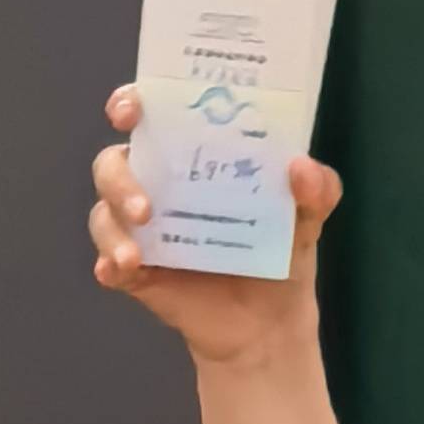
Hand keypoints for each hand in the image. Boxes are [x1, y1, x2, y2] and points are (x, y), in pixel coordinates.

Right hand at [89, 82, 342, 367]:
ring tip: (137, 253)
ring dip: (114, 228)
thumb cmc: (282, 249)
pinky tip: (123, 271)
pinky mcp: (135, 270)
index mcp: (192, 156)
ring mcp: (141, 229)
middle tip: (146, 206)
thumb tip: (302, 168)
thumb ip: (318, 188)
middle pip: (113, 164)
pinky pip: (108, 261)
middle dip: (119, 179)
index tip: (128, 110)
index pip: (149, 117)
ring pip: (105, 213)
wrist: (272, 320)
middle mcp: (158, 185)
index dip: (129, 103)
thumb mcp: (308, 214)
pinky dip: (111, 263)